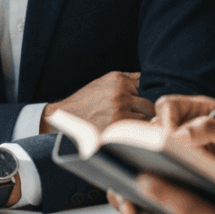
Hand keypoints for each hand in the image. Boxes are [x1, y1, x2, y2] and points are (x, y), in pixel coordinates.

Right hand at [41, 71, 155, 131]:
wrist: (65, 116)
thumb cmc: (87, 101)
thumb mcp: (104, 82)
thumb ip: (127, 80)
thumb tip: (149, 82)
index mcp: (118, 79)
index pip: (147, 86)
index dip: (147, 97)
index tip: (145, 105)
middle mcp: (120, 92)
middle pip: (149, 103)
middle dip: (147, 112)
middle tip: (140, 120)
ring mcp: (118, 109)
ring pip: (145, 117)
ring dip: (142, 124)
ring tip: (132, 128)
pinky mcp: (115, 126)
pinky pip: (135, 129)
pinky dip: (134, 132)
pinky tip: (128, 134)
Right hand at [155, 95, 214, 186]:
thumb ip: (209, 128)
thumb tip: (177, 136)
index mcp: (199, 110)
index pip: (168, 106)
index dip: (164, 121)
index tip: (168, 141)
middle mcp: (187, 127)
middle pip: (155, 128)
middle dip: (154, 142)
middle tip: (161, 160)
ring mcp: (183, 150)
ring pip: (155, 151)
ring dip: (153, 161)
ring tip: (158, 176)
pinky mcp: (182, 171)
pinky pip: (161, 171)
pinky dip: (159, 178)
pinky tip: (164, 190)